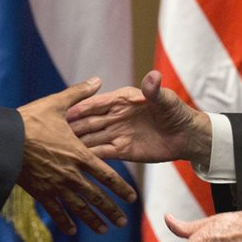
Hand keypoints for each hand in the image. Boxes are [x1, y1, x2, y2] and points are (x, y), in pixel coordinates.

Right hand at [17, 77, 137, 235]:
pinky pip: (55, 211)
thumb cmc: (31, 120)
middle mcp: (71, 175)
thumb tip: (98, 80)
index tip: (131, 199)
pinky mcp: (39, 192)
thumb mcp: (57, 104)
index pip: (107, 176)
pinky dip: (64, 222)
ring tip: (103, 230)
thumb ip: (80, 94)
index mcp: (80, 154)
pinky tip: (72, 230)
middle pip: (96, 197)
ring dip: (92, 220)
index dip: (120, 188)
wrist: (3, 140)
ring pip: (78, 208)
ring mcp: (55, 186)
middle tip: (121, 223)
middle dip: (110, 210)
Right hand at [66, 69, 211, 164]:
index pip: (98, 103)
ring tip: (59, 152)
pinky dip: (90, 158)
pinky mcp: (122, 150)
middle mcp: (115, 116)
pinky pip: (102, 154)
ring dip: (77, 144)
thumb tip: (153, 76)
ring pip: (92, 138)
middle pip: (90, 122)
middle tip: (54, 135)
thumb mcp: (166, 100)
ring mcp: (117, 133)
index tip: (66, 112)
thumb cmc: (177, 112)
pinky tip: (76, 164)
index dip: (82, 108)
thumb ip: (155, 90)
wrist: (187, 136)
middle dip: (73, 127)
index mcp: (122, 99)